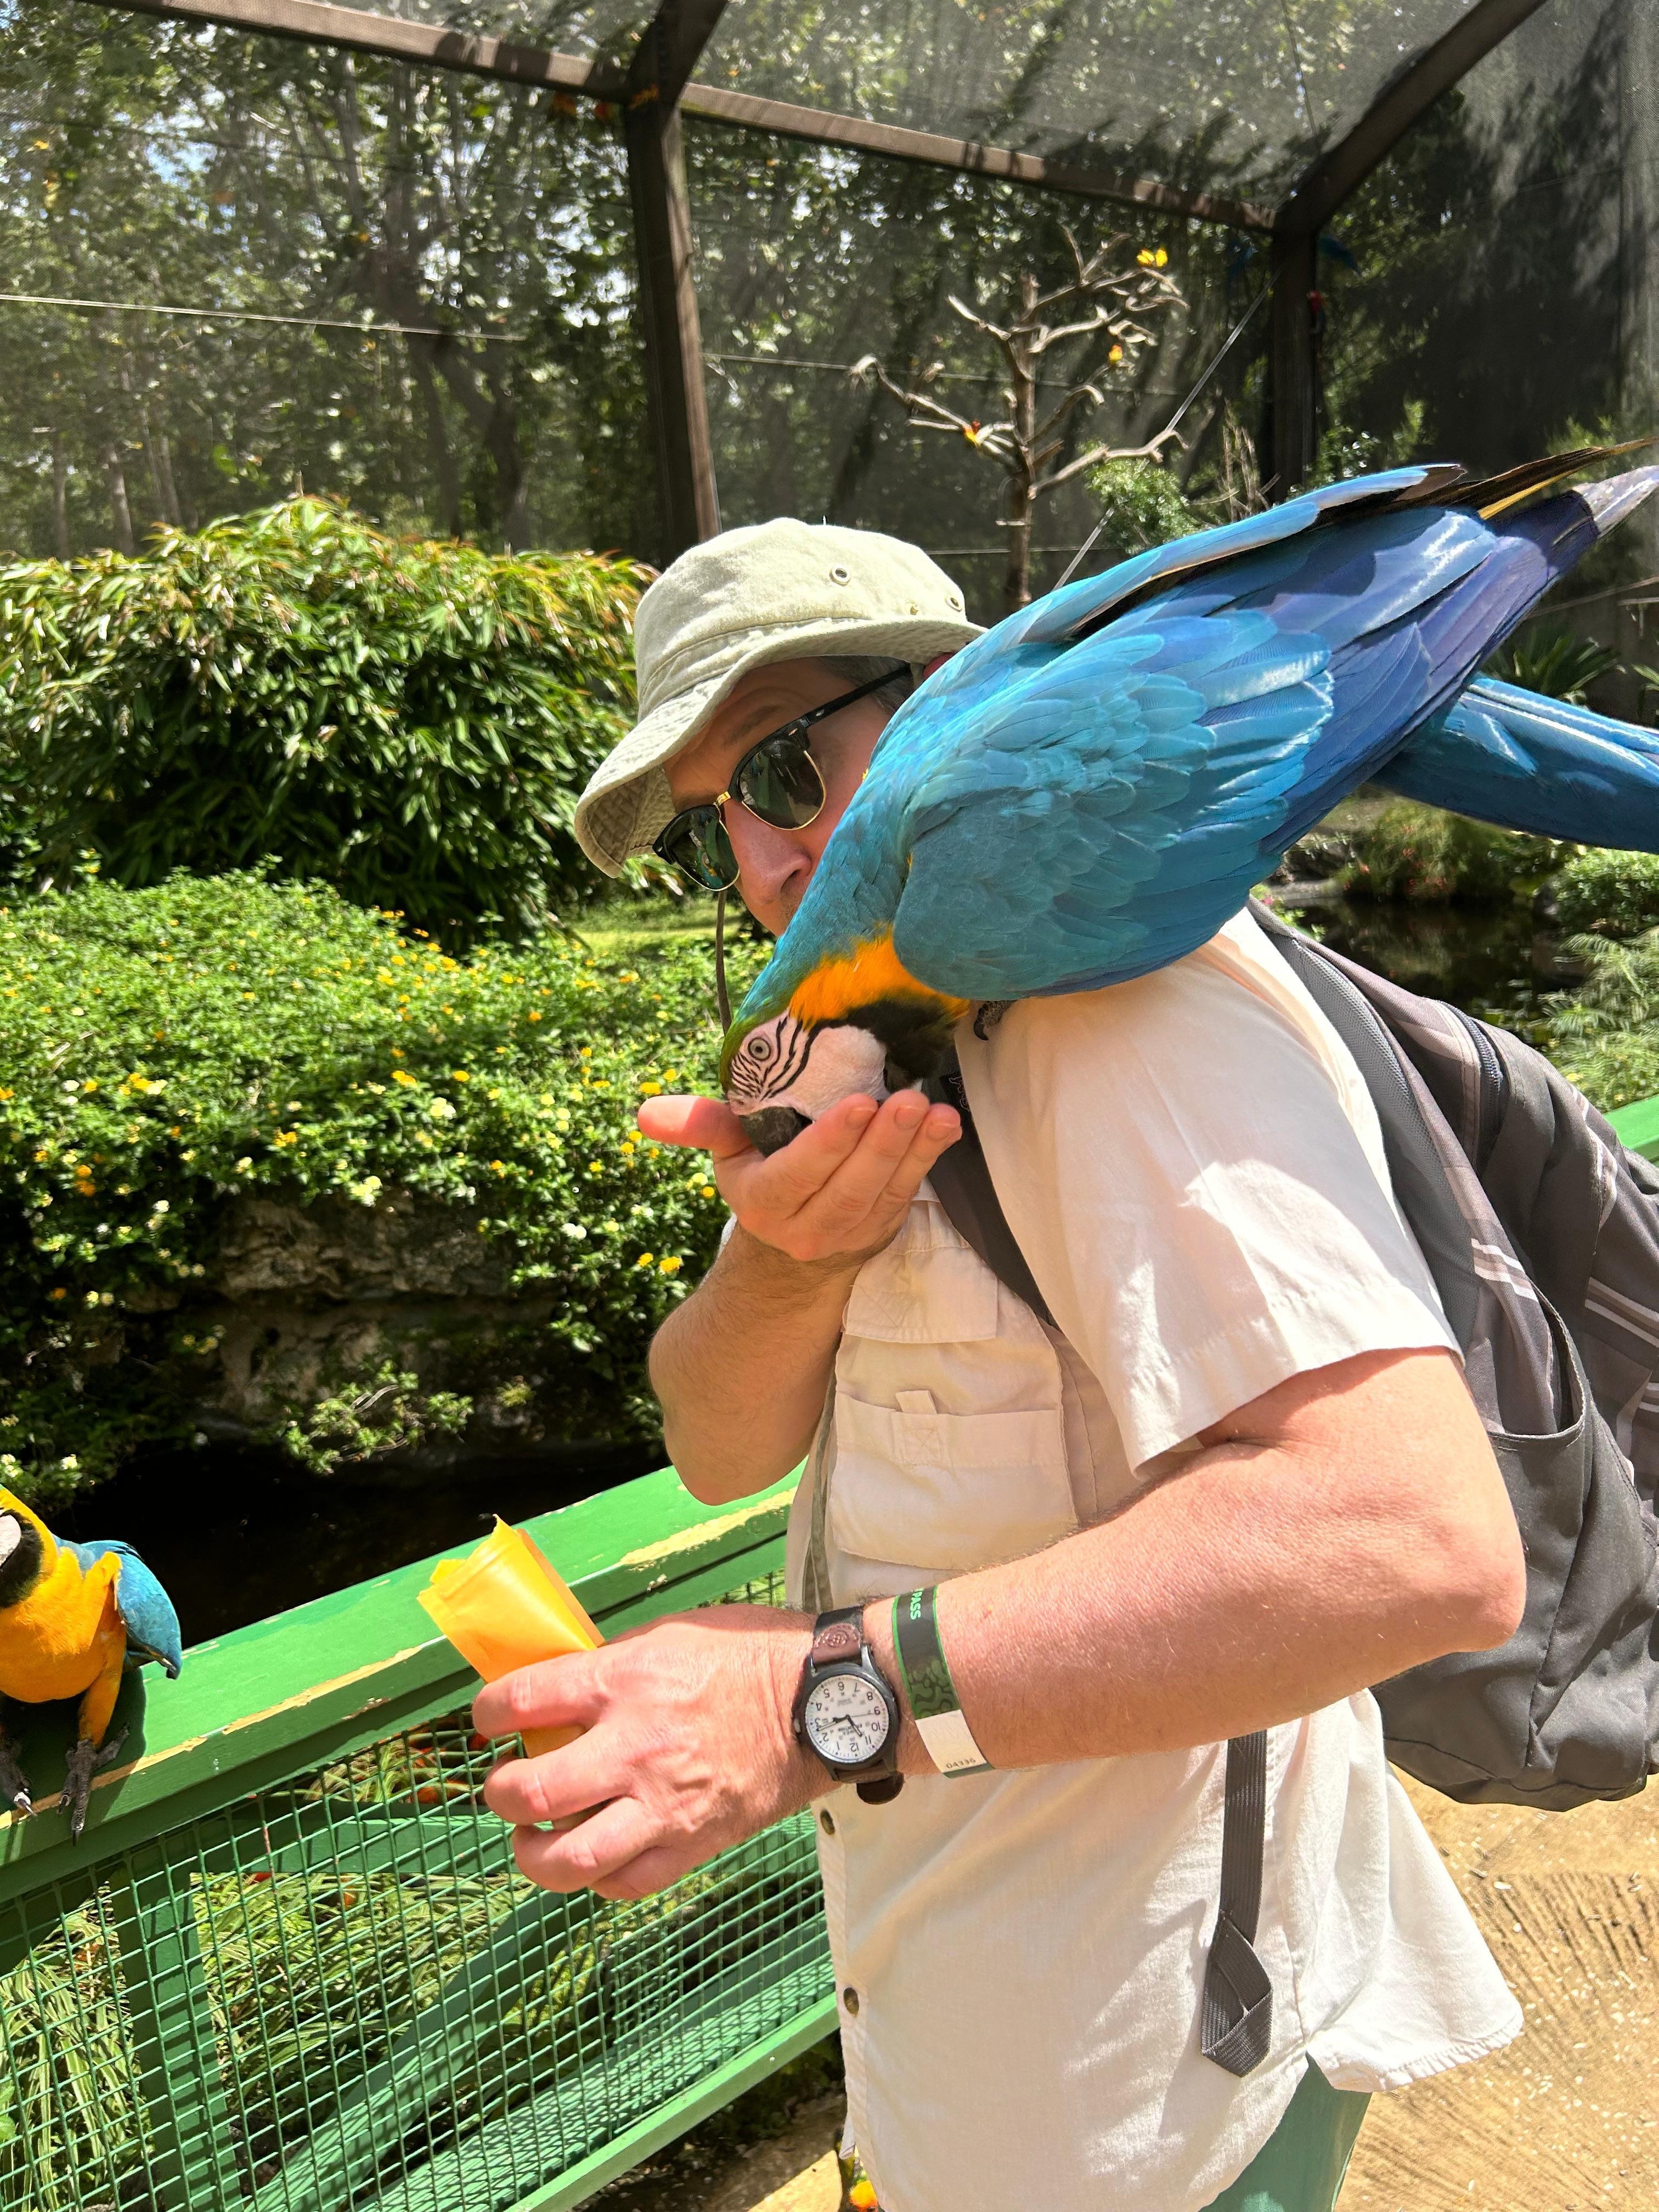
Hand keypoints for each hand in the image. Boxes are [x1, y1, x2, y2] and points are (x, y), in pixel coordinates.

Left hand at [476, 1606, 819, 1899]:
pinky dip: (596, 1878)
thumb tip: (559, 1692)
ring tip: (531, 1838)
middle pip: (531, 1791)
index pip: (521, 1701)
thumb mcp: (668, 1633)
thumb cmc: (748, 1655)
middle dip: (501, 1793)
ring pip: (570, 1858)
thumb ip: (609, 1666)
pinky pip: (625, 1883)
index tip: (489, 1719)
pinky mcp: (693, 1844)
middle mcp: (634, 1749)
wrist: (821, 1702)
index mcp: (624, 1683)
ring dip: (533, 1854)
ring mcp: (664, 1806)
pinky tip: (590, 1857)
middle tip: (506, 1786)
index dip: (487, 1712)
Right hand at [638, 1089, 959, 1266]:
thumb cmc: (762, 1173)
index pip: (797, 1174)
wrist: (791, 1247)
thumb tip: (645, 1115)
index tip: (858, 1103)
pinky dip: (929, 1159)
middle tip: (907, 1099)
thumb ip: (701, 1125)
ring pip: (883, 1193)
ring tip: (935, 1111)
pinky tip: (945, 1125)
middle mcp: (806, 1226)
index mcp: (764, 1202)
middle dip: (881, 1144)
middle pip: (848, 1188)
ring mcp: (850, 1232)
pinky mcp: (883, 1228)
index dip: (829, 1143)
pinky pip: (907, 1194)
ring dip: (914, 1151)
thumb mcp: (730, 1151)